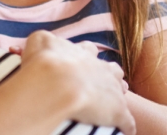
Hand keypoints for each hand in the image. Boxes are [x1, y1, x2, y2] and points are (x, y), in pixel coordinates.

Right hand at [22, 31, 136, 134]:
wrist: (57, 83)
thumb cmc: (46, 62)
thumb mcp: (40, 41)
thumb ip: (44, 40)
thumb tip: (43, 42)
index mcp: (82, 52)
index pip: (88, 49)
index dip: (86, 56)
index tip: (79, 62)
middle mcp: (100, 67)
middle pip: (110, 68)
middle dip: (107, 74)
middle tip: (97, 85)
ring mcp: (111, 88)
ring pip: (121, 88)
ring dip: (117, 94)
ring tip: (109, 104)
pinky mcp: (118, 111)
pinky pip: (126, 121)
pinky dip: (124, 125)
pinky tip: (121, 130)